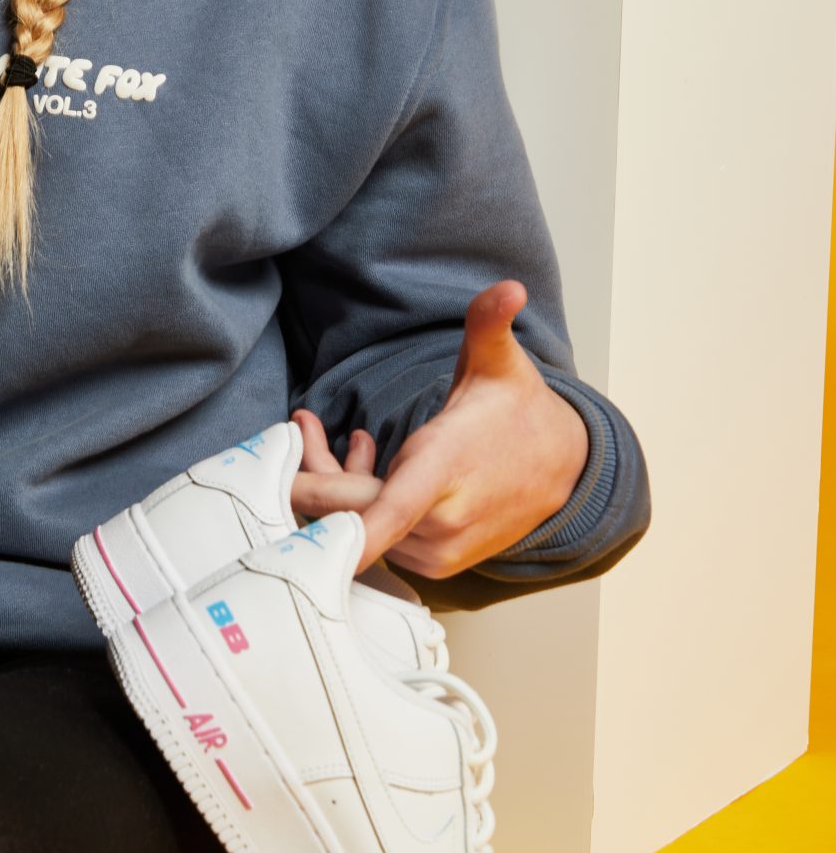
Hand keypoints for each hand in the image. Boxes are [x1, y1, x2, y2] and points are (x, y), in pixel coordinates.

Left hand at [289, 279, 589, 580]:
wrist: (564, 469)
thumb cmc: (521, 414)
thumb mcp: (502, 364)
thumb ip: (489, 324)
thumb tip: (507, 289)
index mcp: (447, 468)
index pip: (389, 509)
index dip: (338, 517)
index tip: (289, 509)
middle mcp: (441, 519)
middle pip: (349, 510)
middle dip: (311, 471)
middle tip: (302, 424)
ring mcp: (438, 549)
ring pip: (359, 525)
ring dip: (338, 483)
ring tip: (344, 435)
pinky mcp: (435, 563)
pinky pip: (379, 536)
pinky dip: (362, 504)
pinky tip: (366, 463)